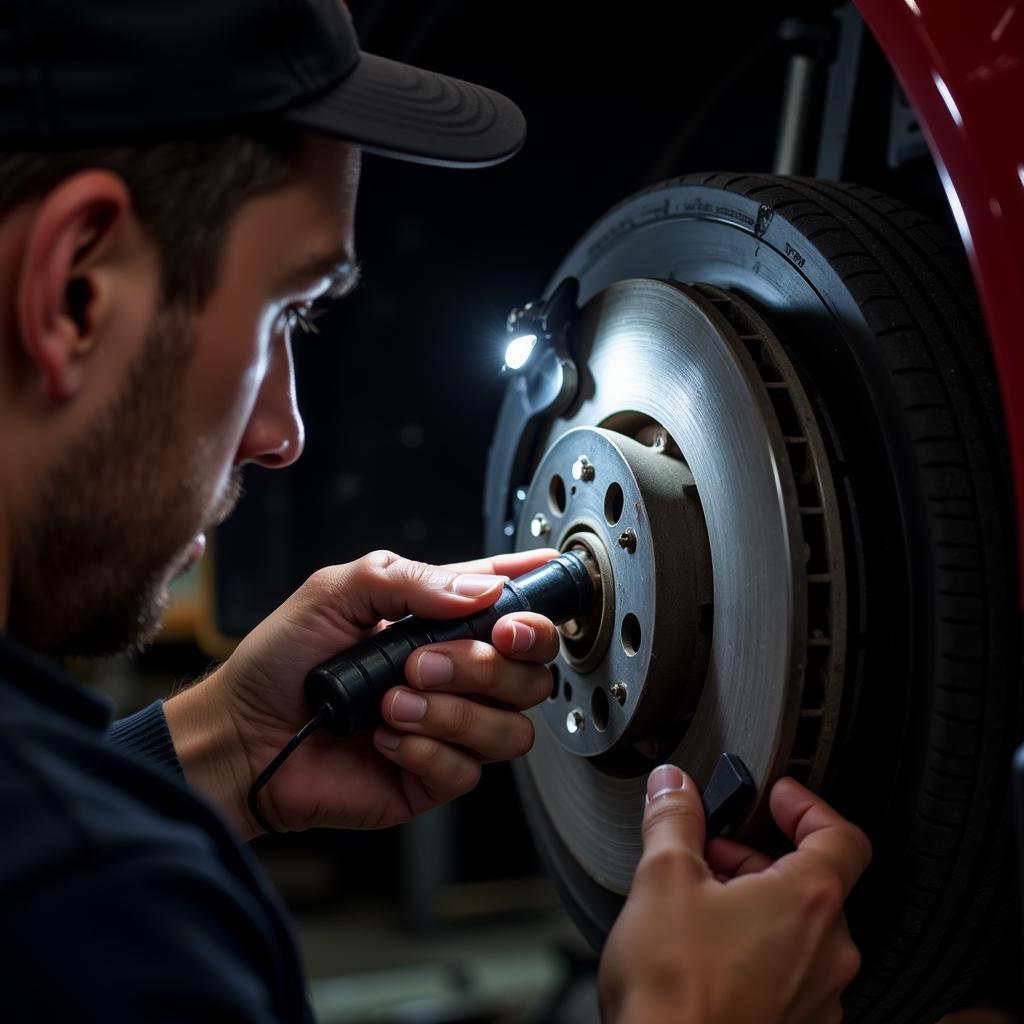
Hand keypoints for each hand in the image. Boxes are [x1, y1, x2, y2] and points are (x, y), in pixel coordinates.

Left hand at [165, 548, 559, 837]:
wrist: (241, 735)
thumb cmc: (282, 659)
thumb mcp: (336, 592)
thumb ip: (409, 579)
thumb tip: (481, 592)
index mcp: (438, 621)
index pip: (509, 602)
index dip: (537, 595)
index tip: (540, 589)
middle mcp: (455, 674)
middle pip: (531, 672)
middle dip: (488, 665)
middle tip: (423, 660)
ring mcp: (448, 727)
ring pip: (511, 727)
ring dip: (453, 712)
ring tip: (392, 703)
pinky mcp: (432, 775)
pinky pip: (468, 769)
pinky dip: (425, 748)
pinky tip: (383, 737)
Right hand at [598, 768, 870, 1023]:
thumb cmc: (675, 992)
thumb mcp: (662, 876)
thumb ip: (673, 819)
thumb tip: (674, 786)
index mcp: (809, 902)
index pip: (843, 835)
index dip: (808, 806)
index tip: (777, 797)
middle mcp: (828, 952)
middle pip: (811, 881)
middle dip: (756, 856)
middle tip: (709, 850)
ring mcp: (816, 998)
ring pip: (797, 929)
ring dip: (753, 903)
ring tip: (697, 903)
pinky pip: (788, 972)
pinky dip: (754, 948)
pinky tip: (704, 952)